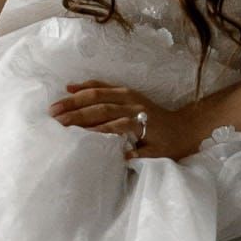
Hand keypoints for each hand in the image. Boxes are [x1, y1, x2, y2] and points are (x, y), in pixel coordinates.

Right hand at [48, 82, 206, 162]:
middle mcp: (133, 106)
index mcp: (141, 122)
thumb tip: (118, 155)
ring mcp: (129, 95)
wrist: (185, 126)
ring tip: (55, 106)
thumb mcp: (158, 155)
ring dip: (75, 99)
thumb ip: (139, 154)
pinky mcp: (127, 91)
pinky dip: (86, 85)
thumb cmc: (170, 144)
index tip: (73, 135)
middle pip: (101, 107)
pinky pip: (104, 85)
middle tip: (54, 119)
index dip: (93, 130)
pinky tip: (70, 87)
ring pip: (98, 93)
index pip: (112, 125)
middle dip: (76, 113)